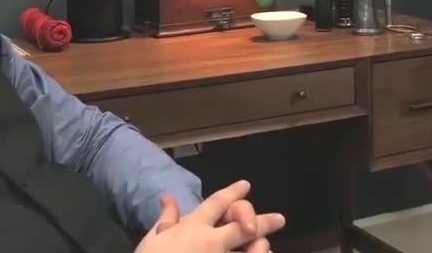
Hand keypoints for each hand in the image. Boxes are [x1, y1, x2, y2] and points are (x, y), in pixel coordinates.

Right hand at [134, 180, 284, 252]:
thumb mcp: (152, 240)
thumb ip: (166, 219)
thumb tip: (168, 197)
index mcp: (193, 228)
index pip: (217, 203)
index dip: (233, 193)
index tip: (246, 185)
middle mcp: (213, 242)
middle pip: (245, 225)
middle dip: (264, 220)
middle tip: (280, 219)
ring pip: (253, 248)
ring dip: (262, 245)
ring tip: (266, 245)